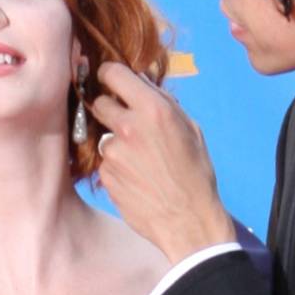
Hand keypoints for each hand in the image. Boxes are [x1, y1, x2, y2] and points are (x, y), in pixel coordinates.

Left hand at [90, 61, 234, 265]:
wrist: (188, 220)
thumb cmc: (195, 174)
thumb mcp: (190, 128)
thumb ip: (163, 102)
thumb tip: (142, 83)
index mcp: (153, 109)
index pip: (112, 73)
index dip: (109, 75)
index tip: (109, 79)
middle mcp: (128, 128)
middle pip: (99, 102)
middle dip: (110, 109)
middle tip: (126, 123)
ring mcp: (113, 154)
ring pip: (103, 136)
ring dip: (116, 142)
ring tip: (140, 161)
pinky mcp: (106, 177)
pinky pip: (105, 163)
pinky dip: (116, 167)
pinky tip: (136, 178)